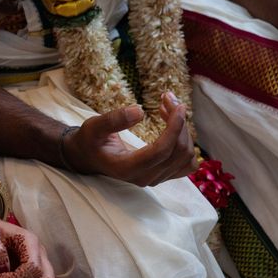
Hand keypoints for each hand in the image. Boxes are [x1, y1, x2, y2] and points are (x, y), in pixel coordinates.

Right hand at [63, 92, 197, 185]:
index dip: (174, 128)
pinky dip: (186, 142)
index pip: (161, 151)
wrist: (89, 156)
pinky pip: (187, 163)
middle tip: (166, 99)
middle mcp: (144, 178)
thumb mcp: (94, 126)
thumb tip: (140, 111)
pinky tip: (173, 126)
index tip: (177, 105)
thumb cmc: (91, 141)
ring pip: (186, 157)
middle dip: (179, 122)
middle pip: (177, 152)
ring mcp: (155, 179)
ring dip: (183, 130)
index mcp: (127, 168)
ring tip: (167, 108)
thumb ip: (113, 120)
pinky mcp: (163, 175)